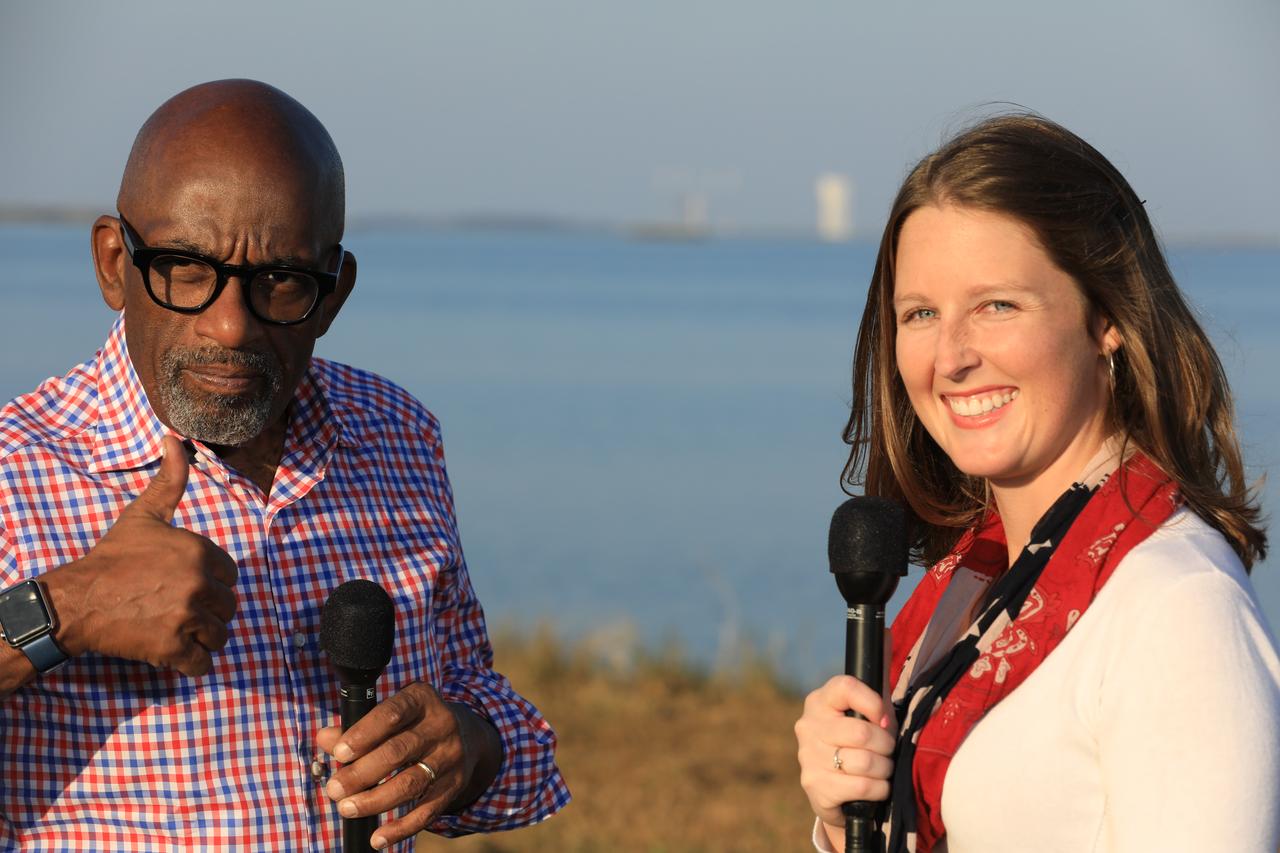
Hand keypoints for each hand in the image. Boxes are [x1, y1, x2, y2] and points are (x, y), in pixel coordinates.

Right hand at [45, 435, 237, 675]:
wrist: (77, 599)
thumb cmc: (113, 558)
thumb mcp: (144, 515)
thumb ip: (170, 480)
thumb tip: (176, 439)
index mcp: (200, 552)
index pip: (231, 577)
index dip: (211, 583)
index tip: (184, 584)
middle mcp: (199, 583)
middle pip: (228, 608)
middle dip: (208, 611)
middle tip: (177, 609)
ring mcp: (186, 617)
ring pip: (220, 636)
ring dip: (202, 637)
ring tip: (175, 628)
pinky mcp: (172, 648)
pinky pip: (202, 664)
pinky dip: (191, 663)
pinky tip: (173, 651)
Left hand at [317, 682, 494, 849]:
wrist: (467, 735)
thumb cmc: (414, 723)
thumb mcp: (393, 714)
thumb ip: (358, 726)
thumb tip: (325, 739)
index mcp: (422, 700)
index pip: (392, 714)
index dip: (364, 734)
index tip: (339, 753)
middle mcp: (441, 725)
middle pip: (398, 752)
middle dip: (362, 773)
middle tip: (334, 789)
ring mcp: (449, 757)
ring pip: (410, 783)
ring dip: (375, 800)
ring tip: (347, 809)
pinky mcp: (454, 785)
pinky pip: (426, 811)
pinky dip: (401, 829)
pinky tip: (378, 839)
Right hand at [795, 673, 897, 845]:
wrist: (837, 792)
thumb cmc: (859, 745)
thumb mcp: (869, 717)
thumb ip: (879, 701)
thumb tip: (887, 697)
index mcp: (820, 701)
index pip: (846, 687)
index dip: (874, 703)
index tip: (884, 720)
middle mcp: (808, 726)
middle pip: (861, 733)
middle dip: (886, 745)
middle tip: (887, 751)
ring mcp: (808, 757)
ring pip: (865, 762)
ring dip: (884, 769)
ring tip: (882, 769)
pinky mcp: (815, 786)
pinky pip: (862, 786)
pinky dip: (879, 789)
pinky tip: (875, 786)